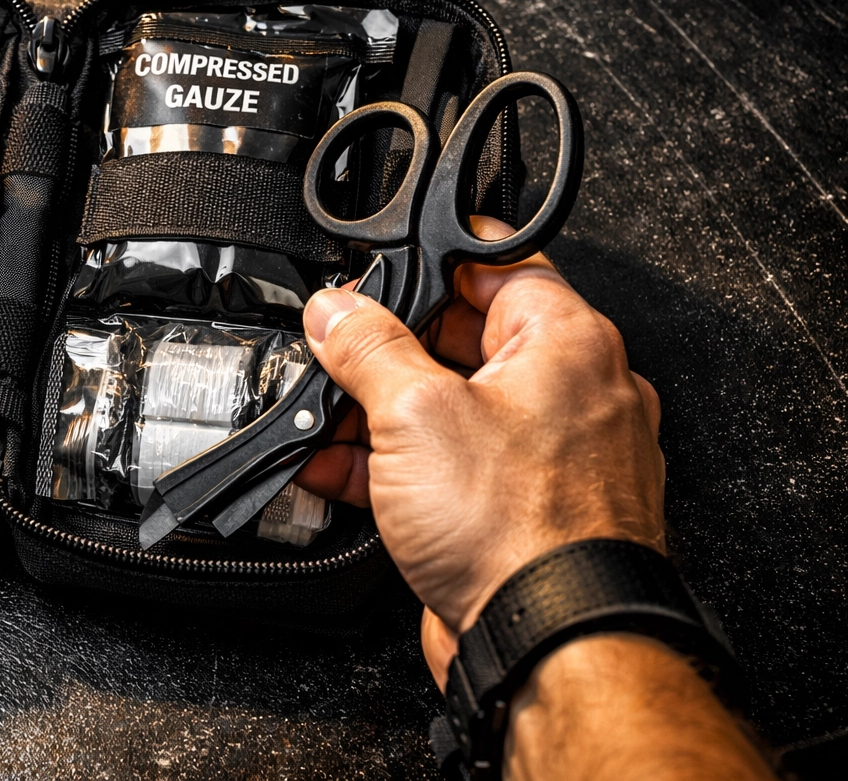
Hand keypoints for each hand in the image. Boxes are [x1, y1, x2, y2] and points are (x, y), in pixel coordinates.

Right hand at [295, 220, 663, 682]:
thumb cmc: (522, 531)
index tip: (376, 273)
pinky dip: (400, 467)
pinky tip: (342, 474)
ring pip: (456, 408)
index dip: (428, 259)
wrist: (549, 641)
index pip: (497, 263)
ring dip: (383, 414)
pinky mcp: (527, 511)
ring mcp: (554, 457)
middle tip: (338, 354)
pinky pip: (457, 468)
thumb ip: (367, 347)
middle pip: (467, 337)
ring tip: (326, 422)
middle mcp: (575, 393)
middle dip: (390, 349)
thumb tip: (337, 310)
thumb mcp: (414, 411)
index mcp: (569, 342)